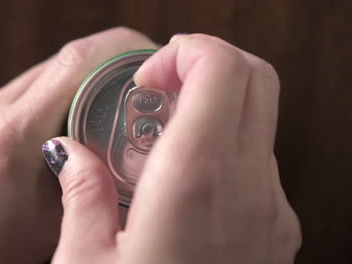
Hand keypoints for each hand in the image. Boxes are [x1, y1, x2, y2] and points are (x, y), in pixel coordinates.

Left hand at [0, 27, 156, 263]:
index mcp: (12, 135)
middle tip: (143, 87)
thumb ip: (88, 186)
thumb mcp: (51, 224)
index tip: (150, 59)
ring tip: (117, 103)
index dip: (119, 49)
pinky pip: (30, 89)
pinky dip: (61, 93)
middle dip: (110, 64)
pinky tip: (79, 118)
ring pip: (47, 72)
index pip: (74, 62)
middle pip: (64, 60)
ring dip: (86, 79)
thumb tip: (125, 162)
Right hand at [44, 34, 300, 263]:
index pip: (222, 68)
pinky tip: (184, 178)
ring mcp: (273, 207)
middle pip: (255, 78)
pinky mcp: (279, 225)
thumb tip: (72, 156)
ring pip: (259, 116)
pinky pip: (259, 159)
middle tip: (158, 92)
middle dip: (204, 65)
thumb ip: (81, 194)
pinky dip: (226, 143)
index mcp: (196, 183)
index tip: (149, 78)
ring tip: (162, 140)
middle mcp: (249, 187)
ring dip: (214, 105)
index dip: (186, 51)